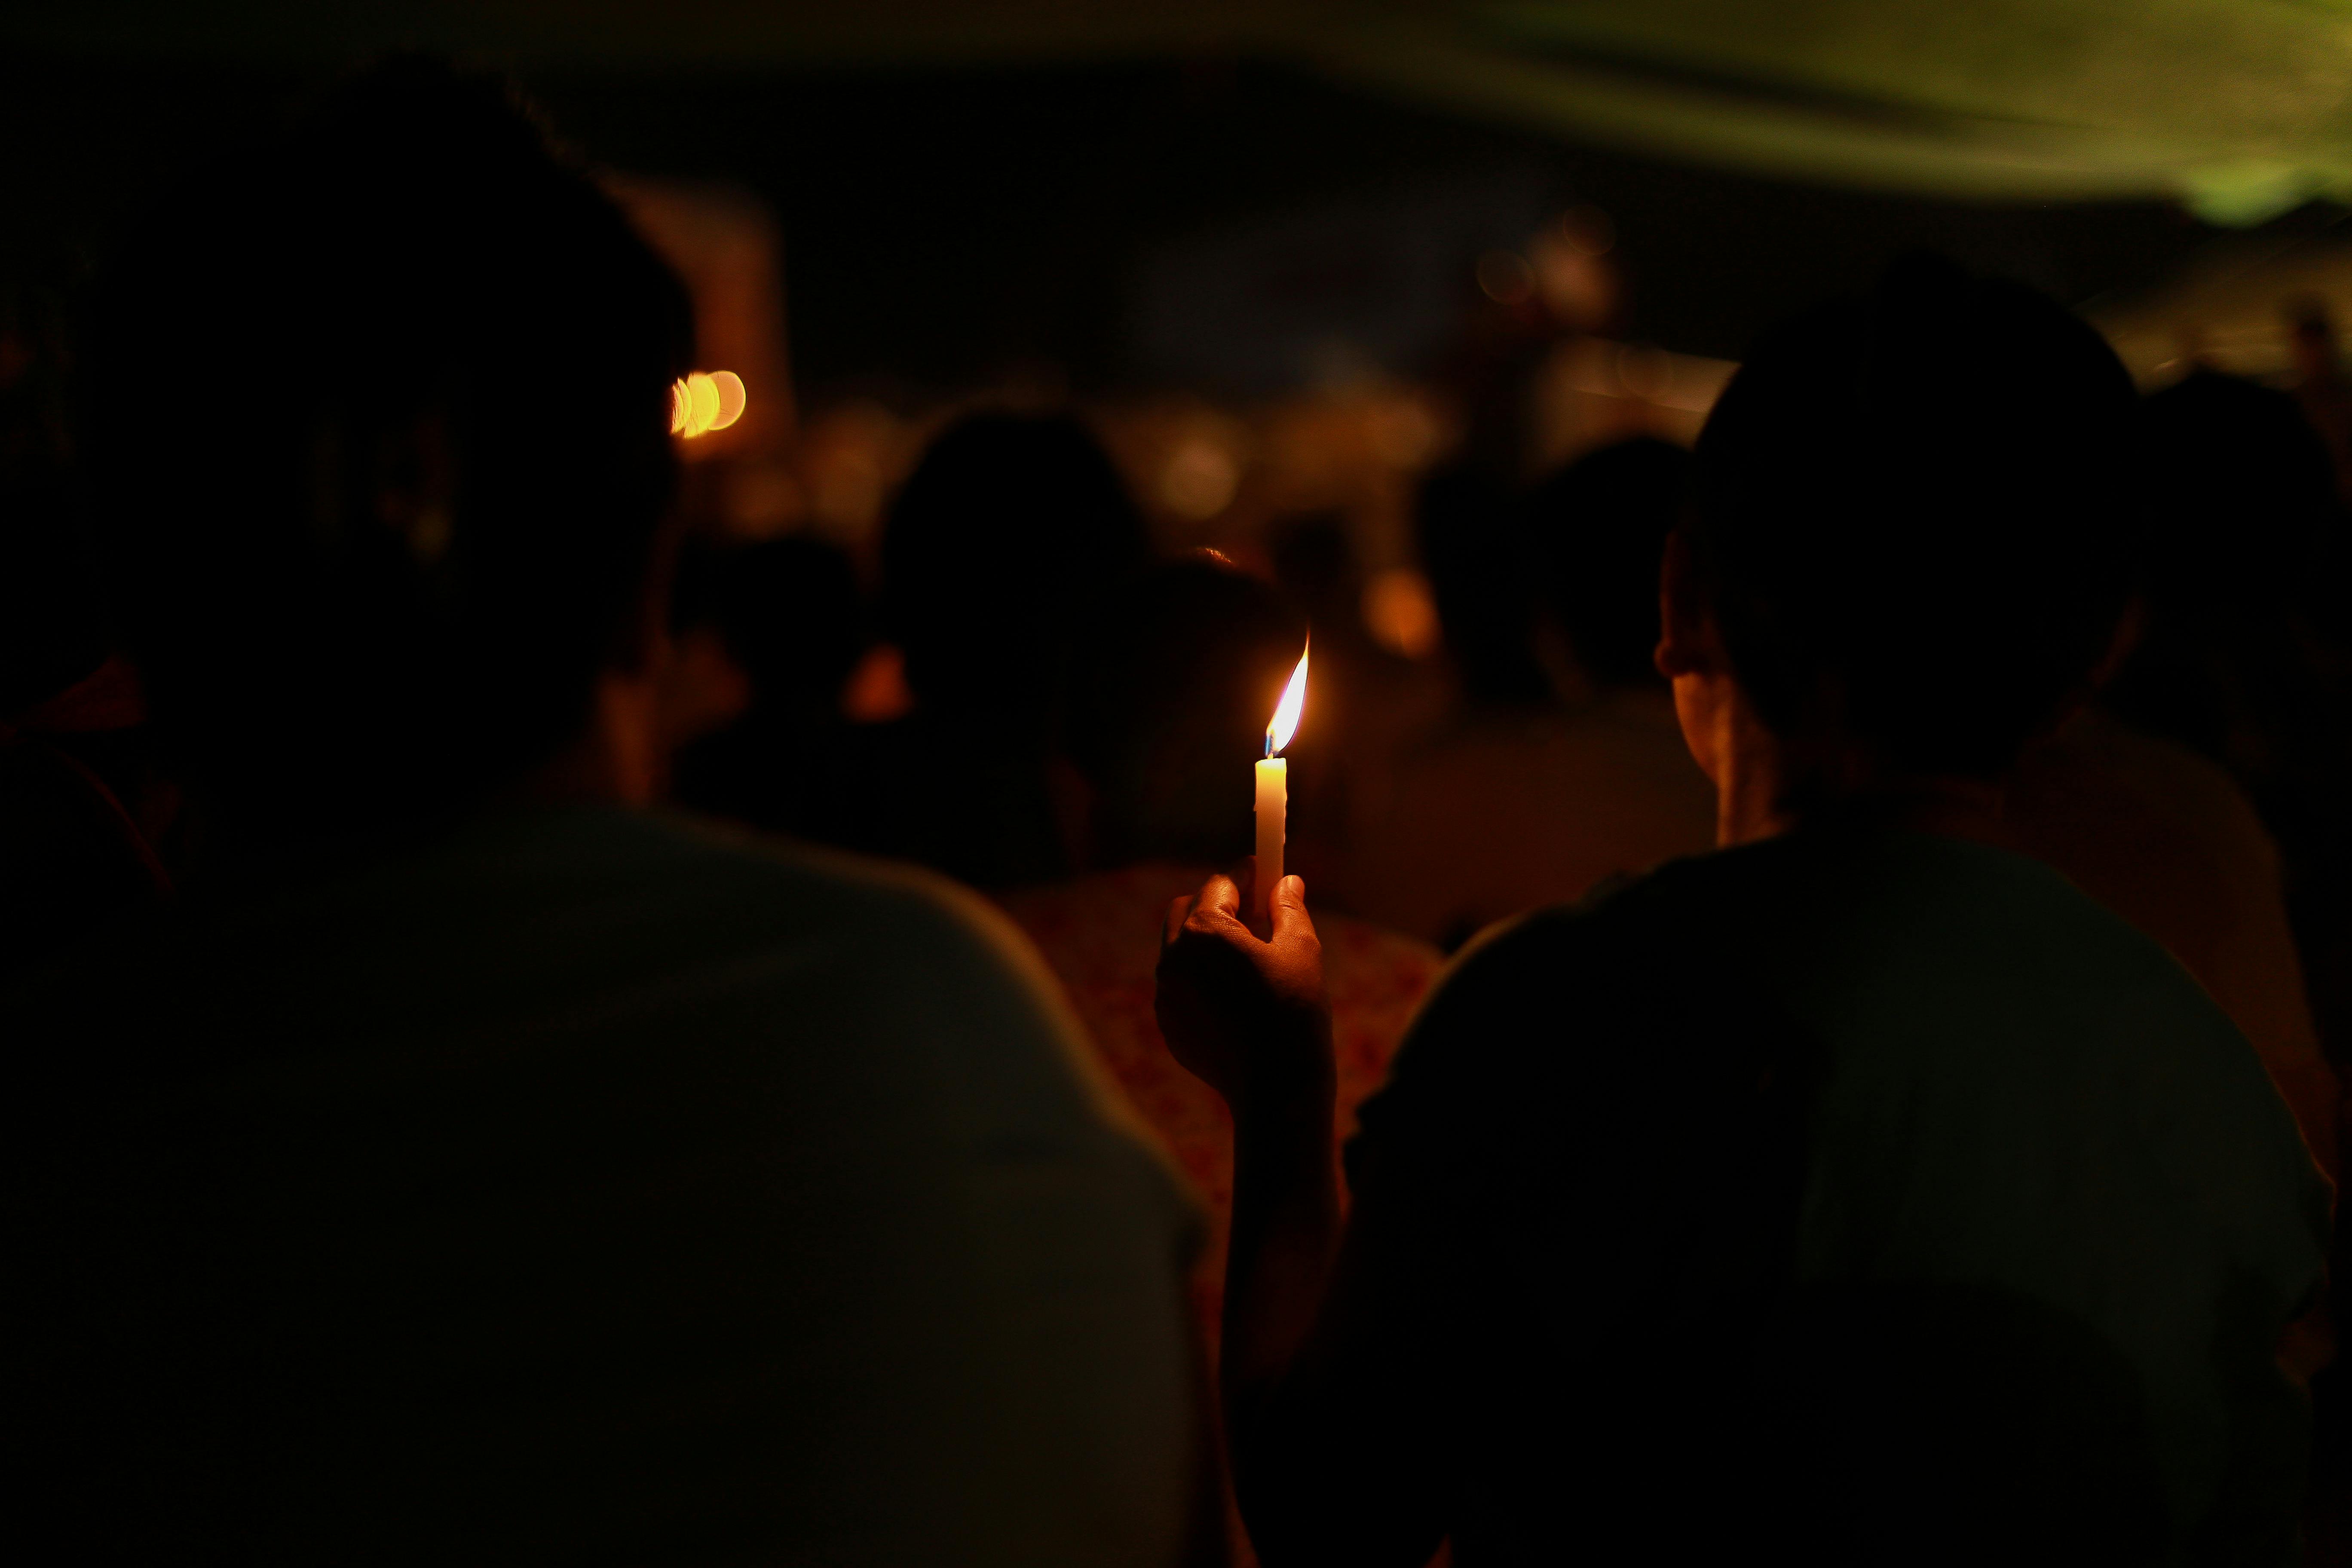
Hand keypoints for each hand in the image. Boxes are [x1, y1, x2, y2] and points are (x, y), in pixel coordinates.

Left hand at [1156, 862, 1332, 1120]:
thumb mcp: (1301, 951)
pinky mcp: (1168, 1023)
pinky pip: (1179, 984)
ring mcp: (1166, 993)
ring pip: (1179, 949)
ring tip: (1247, 957)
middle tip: (1255, 915)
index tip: (1265, 873)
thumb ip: (1288, 908)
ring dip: (1207, 943)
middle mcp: (1174, 958)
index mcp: (1205, 932)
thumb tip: (1286, 882)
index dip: (1247, 875)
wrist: (1276, 1088)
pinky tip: (1234, 994)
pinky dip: (1200, 978)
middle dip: (1217, 905)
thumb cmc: (1294, 1013)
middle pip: (1188, 911)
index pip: (1221, 884)